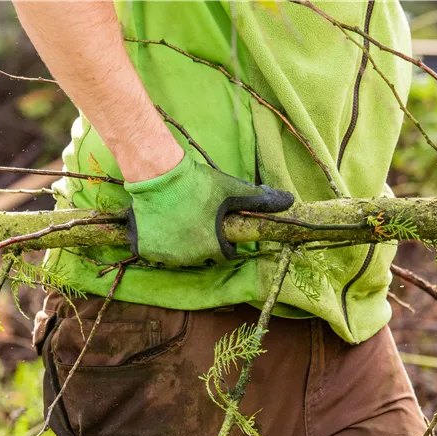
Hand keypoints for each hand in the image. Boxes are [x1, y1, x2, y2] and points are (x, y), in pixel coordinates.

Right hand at [125, 151, 293, 266]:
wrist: (158, 175)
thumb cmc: (199, 183)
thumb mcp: (232, 190)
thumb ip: (261, 200)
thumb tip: (291, 201)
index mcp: (213, 248)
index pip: (224, 255)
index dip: (223, 240)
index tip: (216, 225)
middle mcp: (190, 258)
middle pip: (201, 256)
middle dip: (202, 242)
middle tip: (197, 219)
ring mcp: (165, 256)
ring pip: (178, 256)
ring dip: (180, 244)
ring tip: (178, 220)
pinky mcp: (145, 249)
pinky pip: (155, 252)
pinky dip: (157, 243)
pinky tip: (160, 224)